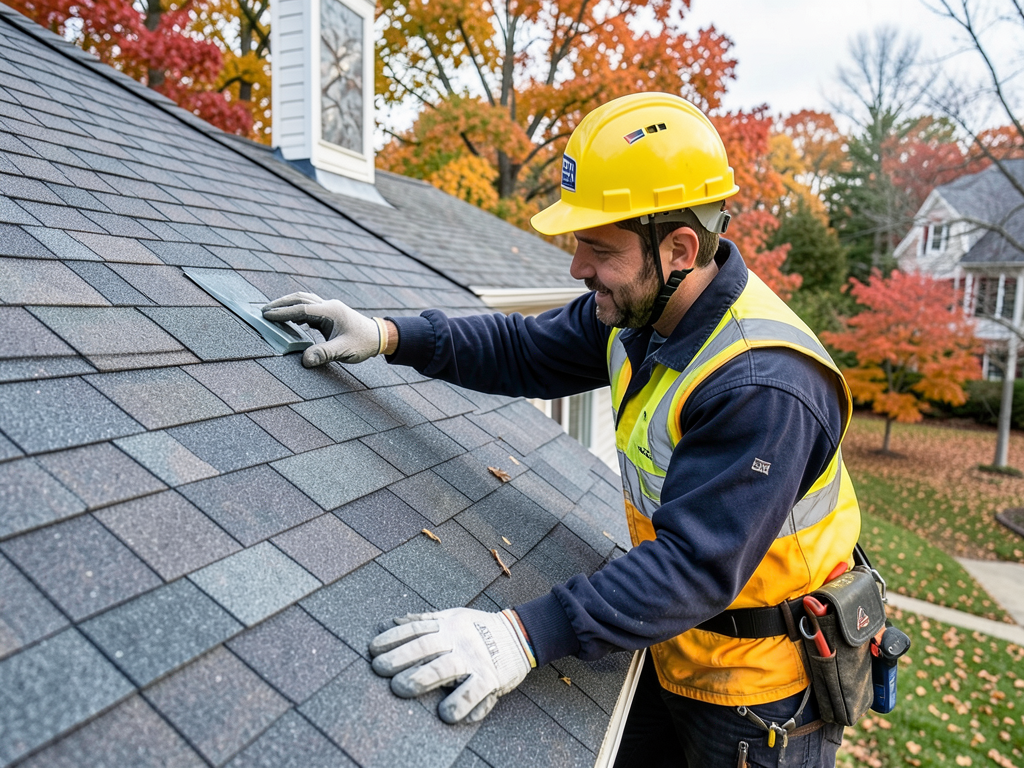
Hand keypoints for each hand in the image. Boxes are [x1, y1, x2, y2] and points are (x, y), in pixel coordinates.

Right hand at [262, 292, 382, 367]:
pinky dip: (296, 310)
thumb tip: (304, 360)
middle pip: (300, 298)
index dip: (283, 312)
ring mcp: (329, 308)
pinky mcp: (329, 313)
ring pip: (304, 300)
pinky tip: (289, 320)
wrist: (378, 337)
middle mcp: (329, 305)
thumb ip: (324, 353)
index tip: (267, 315)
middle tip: (263, 311)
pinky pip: (308, 307)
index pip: (302, 309)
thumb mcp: (344, 350)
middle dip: (281, 304)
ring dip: (288, 304)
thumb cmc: (363, 343)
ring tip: (272, 313)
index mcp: (331, 311)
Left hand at [369, 608, 533, 723]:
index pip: (416, 630)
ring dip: (424, 678)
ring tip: (402, 689)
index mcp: (447, 626)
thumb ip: (421, 621)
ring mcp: (475, 660)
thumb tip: (387, 622)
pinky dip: (463, 704)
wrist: (520, 635)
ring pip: (447, 669)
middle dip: (401, 658)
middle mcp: (459, 641)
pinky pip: (476, 693)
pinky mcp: (491, 680)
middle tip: (379, 669)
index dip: (393, 638)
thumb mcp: (451, 617)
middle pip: (427, 648)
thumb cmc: (476, 629)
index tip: (372, 649)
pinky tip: (447, 715)